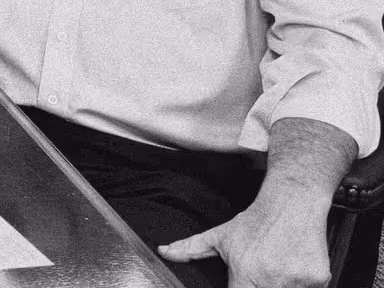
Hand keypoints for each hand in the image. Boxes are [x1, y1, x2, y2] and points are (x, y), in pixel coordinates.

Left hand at [158, 191, 331, 287]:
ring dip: (281, 285)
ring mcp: (297, 280)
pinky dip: (301, 285)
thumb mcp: (220, 235)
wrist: (293, 203)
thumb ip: (191, 248)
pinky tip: (293, 267)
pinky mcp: (318, 280)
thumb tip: (164, 252)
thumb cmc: (256, 221)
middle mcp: (271, 279)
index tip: (243, 284)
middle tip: (261, 272)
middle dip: (260, 285)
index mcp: (245, 272)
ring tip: (276, 267)